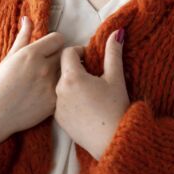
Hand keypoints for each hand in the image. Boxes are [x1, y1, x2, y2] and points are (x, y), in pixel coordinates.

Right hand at [0, 16, 64, 145]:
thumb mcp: (9, 58)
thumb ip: (23, 37)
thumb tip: (28, 19)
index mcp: (31, 54)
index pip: (59, 38)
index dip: (55, 43)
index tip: (52, 49)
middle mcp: (43, 68)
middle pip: (66, 54)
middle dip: (62, 56)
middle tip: (56, 63)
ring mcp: (50, 86)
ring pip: (69, 72)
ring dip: (65, 72)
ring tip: (57, 77)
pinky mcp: (54, 103)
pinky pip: (66, 90)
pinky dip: (63, 90)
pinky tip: (55, 93)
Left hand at [54, 28, 129, 160]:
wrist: (111, 141)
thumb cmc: (115, 108)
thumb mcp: (116, 78)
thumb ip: (113, 52)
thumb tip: (117, 32)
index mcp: (72, 77)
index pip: (68, 53)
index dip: (80, 52)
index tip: (91, 59)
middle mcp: (59, 90)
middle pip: (62, 69)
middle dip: (76, 67)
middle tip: (92, 74)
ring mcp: (56, 107)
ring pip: (60, 85)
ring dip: (72, 83)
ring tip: (89, 90)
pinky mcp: (58, 120)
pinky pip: (60, 101)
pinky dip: (69, 98)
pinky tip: (84, 105)